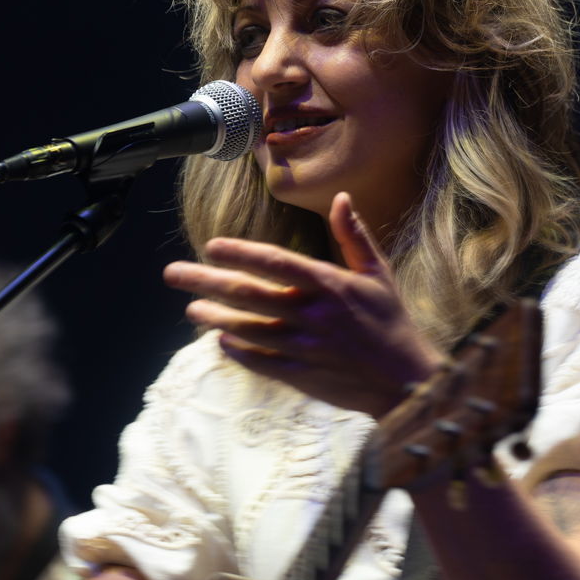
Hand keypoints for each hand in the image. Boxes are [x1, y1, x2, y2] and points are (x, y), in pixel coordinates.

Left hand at [164, 192, 443, 417]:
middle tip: (173, 273)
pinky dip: (238, 350)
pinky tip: (221, 340)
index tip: (211, 245)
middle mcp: (312, 315)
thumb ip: (354, 236)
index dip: (240, 253)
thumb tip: (341, 198)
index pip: (275, 263)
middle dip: (205, 281)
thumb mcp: (378, 274)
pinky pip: (260, 361)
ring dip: (215, 317)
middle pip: (248, 294)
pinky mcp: (302, 376)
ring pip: (247, 329)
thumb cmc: (391, 322)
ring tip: (191, 308)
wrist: (405, 382)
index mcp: (329, 285)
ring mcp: (304, 348)